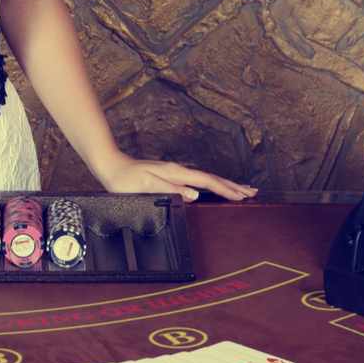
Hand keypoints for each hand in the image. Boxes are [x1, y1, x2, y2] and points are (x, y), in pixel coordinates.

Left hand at [97, 158, 257, 201]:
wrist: (111, 166)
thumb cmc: (125, 179)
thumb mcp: (146, 187)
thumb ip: (171, 190)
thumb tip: (195, 195)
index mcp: (175, 173)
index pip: (207, 182)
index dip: (226, 189)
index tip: (243, 196)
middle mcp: (178, 170)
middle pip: (212, 178)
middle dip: (233, 186)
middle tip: (253, 192)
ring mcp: (175, 171)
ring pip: (206, 178)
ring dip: (225, 184)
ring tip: (241, 189)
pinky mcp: (171, 174)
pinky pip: (197, 179)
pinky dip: (210, 183)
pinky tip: (212, 186)